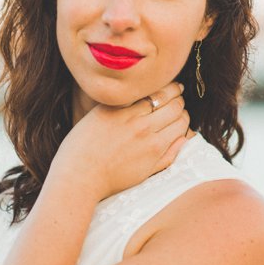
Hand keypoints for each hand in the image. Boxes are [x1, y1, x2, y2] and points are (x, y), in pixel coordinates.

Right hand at [52, 81, 190, 200]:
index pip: (160, 91)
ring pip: (181, 124)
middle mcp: (139, 125)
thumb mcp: (98, 115)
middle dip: (180, 100)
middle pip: (175, 106)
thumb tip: (149, 95)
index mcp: (125, 110)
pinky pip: (178, 145)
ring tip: (181, 115)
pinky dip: (183, 136)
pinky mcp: (153, 162)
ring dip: (184, 117)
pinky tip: (178, 134)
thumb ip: (123, 104)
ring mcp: (149, 145)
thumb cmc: (82, 146)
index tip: (174, 87)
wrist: (79, 177)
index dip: (172, 88)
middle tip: (179, 100)